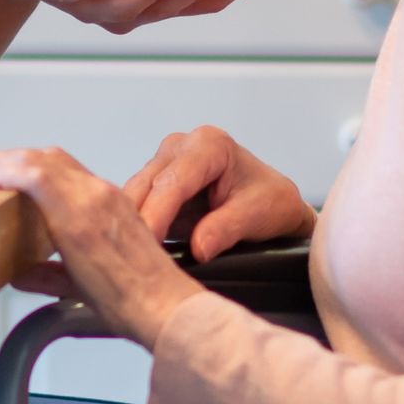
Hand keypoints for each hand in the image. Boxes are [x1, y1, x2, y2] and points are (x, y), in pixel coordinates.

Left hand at [0, 145, 202, 346]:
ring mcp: (92, 199)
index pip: (54, 169)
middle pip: (39, 157)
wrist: (165, 311)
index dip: (15, 166)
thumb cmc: (137, 303)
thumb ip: (49, 274)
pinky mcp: (83, 214)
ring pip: (33, 160)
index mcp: (105, 204)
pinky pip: (36, 177)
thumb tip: (18, 273)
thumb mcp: (82, 285)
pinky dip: (5, 173)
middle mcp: (99, 193)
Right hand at [124, 124, 315, 260]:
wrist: (272, 204)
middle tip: (132, 258)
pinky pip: (136, 206)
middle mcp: (181, 147)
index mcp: (209, 145)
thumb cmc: (270, 201)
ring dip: (131, 226)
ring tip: (132, 257)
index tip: (148, 242)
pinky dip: (134, 227)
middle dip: (137, 221)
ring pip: (134, 196)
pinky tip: (135, 250)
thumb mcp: (257, 215)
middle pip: (145, 185)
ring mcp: (164, 163)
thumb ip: (226, 229)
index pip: (173, 182)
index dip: (158, 214)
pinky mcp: (155, 184)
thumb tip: (199, 249)